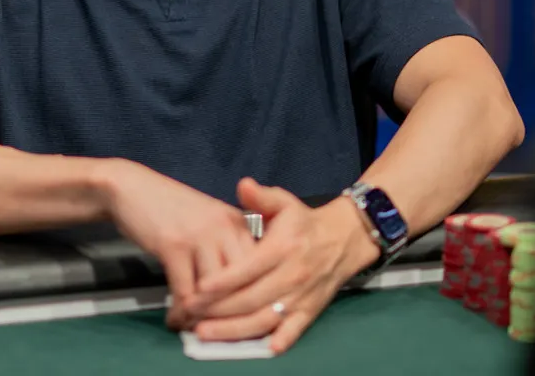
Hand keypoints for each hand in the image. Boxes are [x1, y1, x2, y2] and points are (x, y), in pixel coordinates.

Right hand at [95, 159, 256, 329]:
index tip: (242, 321)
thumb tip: (235, 291)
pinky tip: (173, 319)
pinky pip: (184, 292)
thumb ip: (226, 248)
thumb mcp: (207, 222)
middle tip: (218, 333)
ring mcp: (200, 236)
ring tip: (193, 329)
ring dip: (204, 318)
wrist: (130, 187)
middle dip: (230, 314)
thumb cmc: (169, 208)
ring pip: (214, 293)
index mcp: (238, 223)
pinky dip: (179, 313)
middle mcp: (225, 228)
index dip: (252, 299)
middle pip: (241, 284)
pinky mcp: (174, 246)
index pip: (259, 269)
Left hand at [186, 178, 379, 353]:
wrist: (345, 239)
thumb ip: (261, 196)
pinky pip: (294, 330)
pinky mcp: (310, 310)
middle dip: (218, 309)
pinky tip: (261, 349)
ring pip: (265, 319)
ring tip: (206, 333)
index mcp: (282, 248)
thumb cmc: (304, 222)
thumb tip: (243, 185)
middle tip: (189, 314)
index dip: (223, 281)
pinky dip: (279, 340)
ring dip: (235, 330)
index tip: (199, 289)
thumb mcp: (284, 202)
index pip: (248, 268)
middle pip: (250, 298)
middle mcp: (292, 275)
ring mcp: (301, 296)